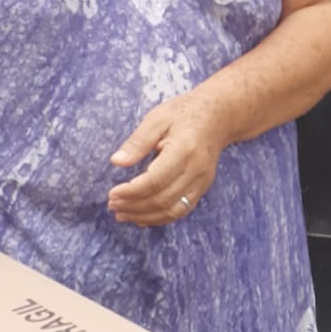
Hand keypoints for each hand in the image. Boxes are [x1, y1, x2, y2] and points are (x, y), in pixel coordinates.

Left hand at [108, 92, 228, 227]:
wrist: (218, 116)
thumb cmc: (185, 113)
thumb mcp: (157, 118)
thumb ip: (137, 141)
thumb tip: (116, 161)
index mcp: (184, 150)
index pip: (155, 180)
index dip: (131, 192)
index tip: (112, 193)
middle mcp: (196, 170)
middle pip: (162, 199)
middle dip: (134, 206)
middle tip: (112, 205)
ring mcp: (202, 182)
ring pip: (172, 210)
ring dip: (144, 216)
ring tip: (122, 214)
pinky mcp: (202, 188)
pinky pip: (180, 210)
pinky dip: (160, 218)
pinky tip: (141, 217)